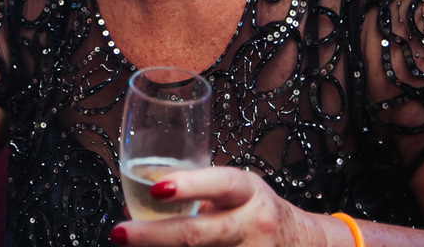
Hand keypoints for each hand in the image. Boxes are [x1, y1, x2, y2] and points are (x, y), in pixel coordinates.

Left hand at [109, 167, 318, 245]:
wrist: (302, 242)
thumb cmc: (256, 209)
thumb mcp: (234, 190)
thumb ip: (191, 191)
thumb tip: (131, 200)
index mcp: (248, 192)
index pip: (221, 183)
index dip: (189, 185)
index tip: (156, 188)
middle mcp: (252, 224)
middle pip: (199, 233)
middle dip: (153, 234)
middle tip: (120, 232)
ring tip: (129, 243)